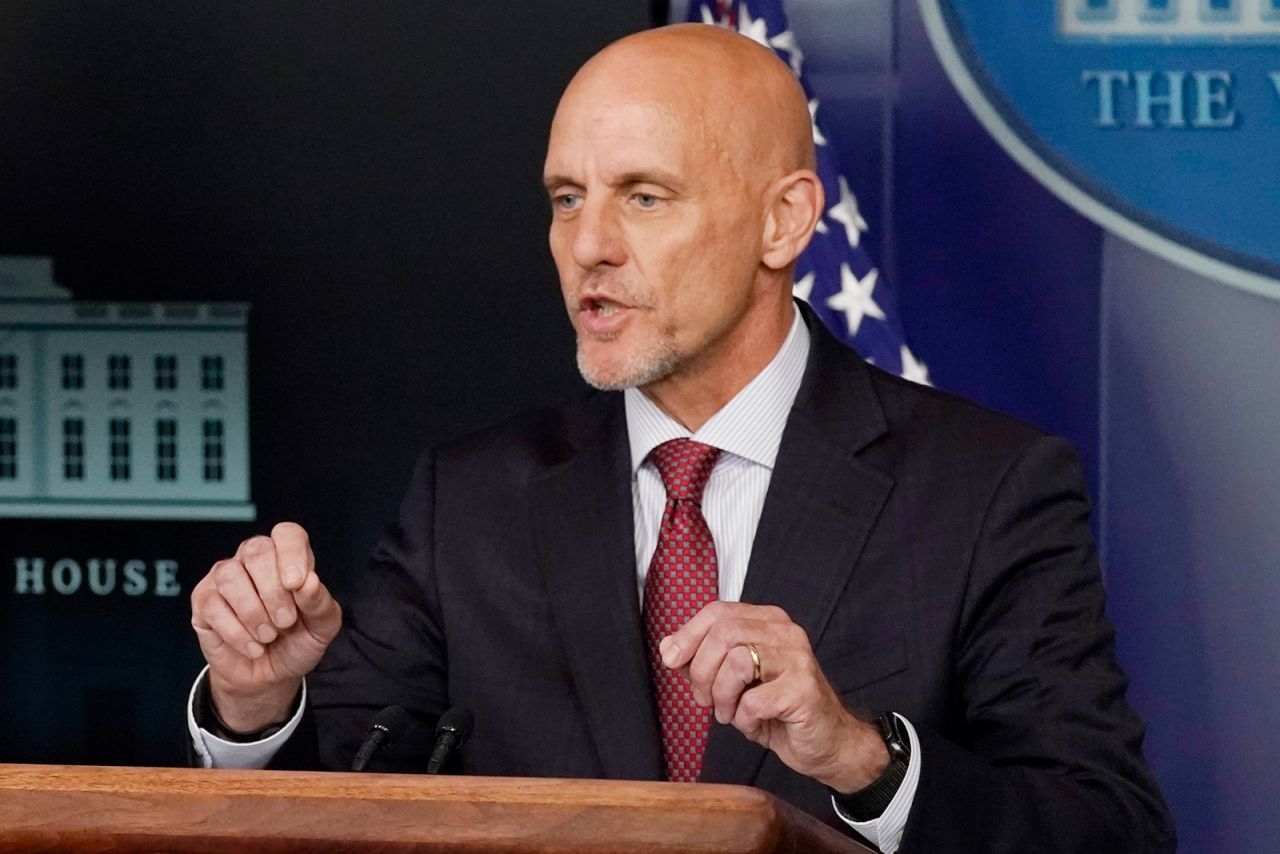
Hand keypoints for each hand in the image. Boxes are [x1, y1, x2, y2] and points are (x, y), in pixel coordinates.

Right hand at [190, 522, 341, 731]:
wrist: (271, 675)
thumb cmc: (298, 641)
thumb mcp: (322, 627)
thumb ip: (319, 602)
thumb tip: (308, 582)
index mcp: (288, 557)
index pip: (287, 534)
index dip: (292, 554)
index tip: (297, 584)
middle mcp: (254, 559)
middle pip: (257, 551)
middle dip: (274, 591)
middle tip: (285, 622)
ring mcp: (225, 576)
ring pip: (230, 576)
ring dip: (253, 612)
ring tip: (268, 635)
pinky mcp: (203, 600)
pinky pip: (213, 605)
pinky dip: (237, 632)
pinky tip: (253, 647)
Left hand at [660, 601, 888, 793]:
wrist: (826, 743)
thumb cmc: (777, 710)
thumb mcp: (733, 681)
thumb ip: (703, 660)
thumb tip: (669, 647)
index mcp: (768, 621)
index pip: (718, 612)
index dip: (688, 635)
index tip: (671, 660)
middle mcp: (785, 632)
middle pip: (723, 634)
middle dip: (701, 672)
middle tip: (704, 699)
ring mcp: (798, 659)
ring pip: (736, 662)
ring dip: (722, 696)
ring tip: (729, 713)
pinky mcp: (804, 690)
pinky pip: (753, 701)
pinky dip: (742, 718)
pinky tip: (752, 723)